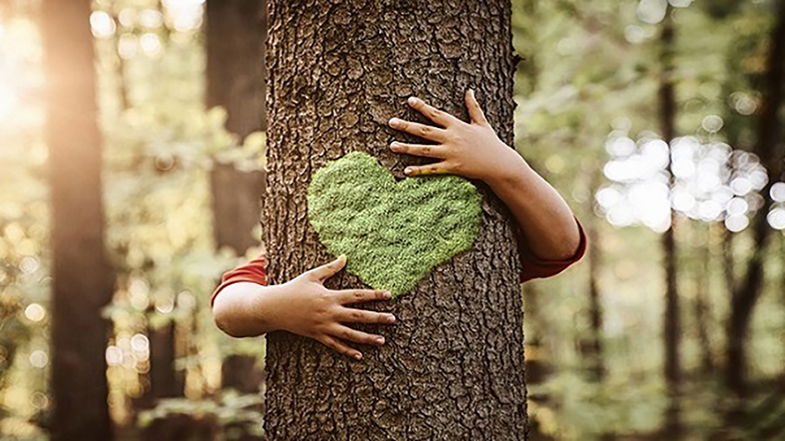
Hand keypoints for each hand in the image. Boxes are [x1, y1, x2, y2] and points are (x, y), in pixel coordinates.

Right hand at [274, 255, 395, 359]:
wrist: (274, 308)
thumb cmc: (293, 289)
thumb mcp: (312, 276)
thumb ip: (331, 268)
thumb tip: (345, 257)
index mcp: (330, 296)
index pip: (357, 295)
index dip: (374, 295)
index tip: (389, 295)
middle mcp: (329, 313)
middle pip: (358, 316)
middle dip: (377, 318)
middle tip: (393, 319)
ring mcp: (324, 326)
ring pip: (350, 334)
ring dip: (367, 338)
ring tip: (382, 341)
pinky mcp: (317, 336)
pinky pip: (335, 345)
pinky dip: (347, 351)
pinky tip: (360, 355)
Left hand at [388, 89, 525, 182]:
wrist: (500, 164)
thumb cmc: (491, 143)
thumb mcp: (482, 123)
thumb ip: (473, 107)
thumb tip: (469, 90)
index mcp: (457, 126)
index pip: (436, 114)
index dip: (422, 107)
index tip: (409, 100)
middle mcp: (452, 138)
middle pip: (424, 130)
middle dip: (406, 126)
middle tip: (391, 122)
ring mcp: (451, 153)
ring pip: (424, 150)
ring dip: (407, 148)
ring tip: (391, 145)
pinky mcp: (452, 167)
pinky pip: (432, 169)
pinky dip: (419, 170)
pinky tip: (405, 171)